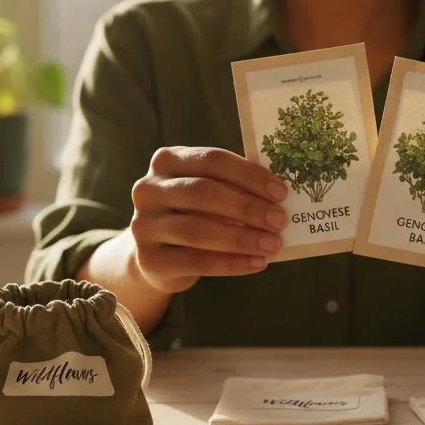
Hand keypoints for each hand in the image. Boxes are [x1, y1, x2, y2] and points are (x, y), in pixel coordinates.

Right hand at [129, 146, 287, 293]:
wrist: (157, 257)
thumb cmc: (192, 215)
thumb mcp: (206, 194)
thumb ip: (232, 188)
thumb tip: (278, 197)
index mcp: (166, 161)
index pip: (211, 160)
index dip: (249, 175)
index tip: (280, 192)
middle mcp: (148, 189)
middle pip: (203, 193)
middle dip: (247, 207)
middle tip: (279, 220)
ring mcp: (144, 225)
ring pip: (198, 230)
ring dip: (242, 238)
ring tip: (272, 244)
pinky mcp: (150, 259)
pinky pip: (197, 262)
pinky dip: (232, 264)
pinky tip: (258, 263)